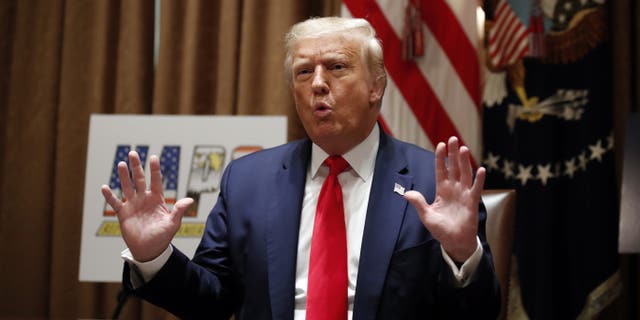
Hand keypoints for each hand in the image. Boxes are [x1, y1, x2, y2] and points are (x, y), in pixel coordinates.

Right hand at [101, 151, 192, 261]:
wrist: (149, 250)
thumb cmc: (162, 236)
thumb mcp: (173, 224)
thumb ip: (179, 211)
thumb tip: (190, 200)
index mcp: (157, 199)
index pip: (156, 181)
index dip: (155, 169)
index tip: (154, 157)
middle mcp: (144, 199)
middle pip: (140, 179)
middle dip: (137, 167)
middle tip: (133, 153)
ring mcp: (133, 205)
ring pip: (127, 187)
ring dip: (124, 176)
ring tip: (122, 164)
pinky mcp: (123, 214)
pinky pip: (115, 203)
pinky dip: (109, 196)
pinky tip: (104, 187)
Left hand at [404, 137, 484, 261]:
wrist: (454, 242)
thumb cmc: (441, 229)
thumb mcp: (426, 215)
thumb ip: (418, 203)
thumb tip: (406, 193)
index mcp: (442, 190)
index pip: (441, 170)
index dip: (441, 158)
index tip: (440, 145)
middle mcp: (454, 189)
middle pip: (454, 167)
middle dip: (453, 154)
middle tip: (453, 138)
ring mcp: (464, 194)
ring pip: (465, 174)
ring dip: (465, 162)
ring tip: (464, 148)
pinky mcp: (472, 203)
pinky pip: (476, 189)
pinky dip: (478, 180)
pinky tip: (480, 169)